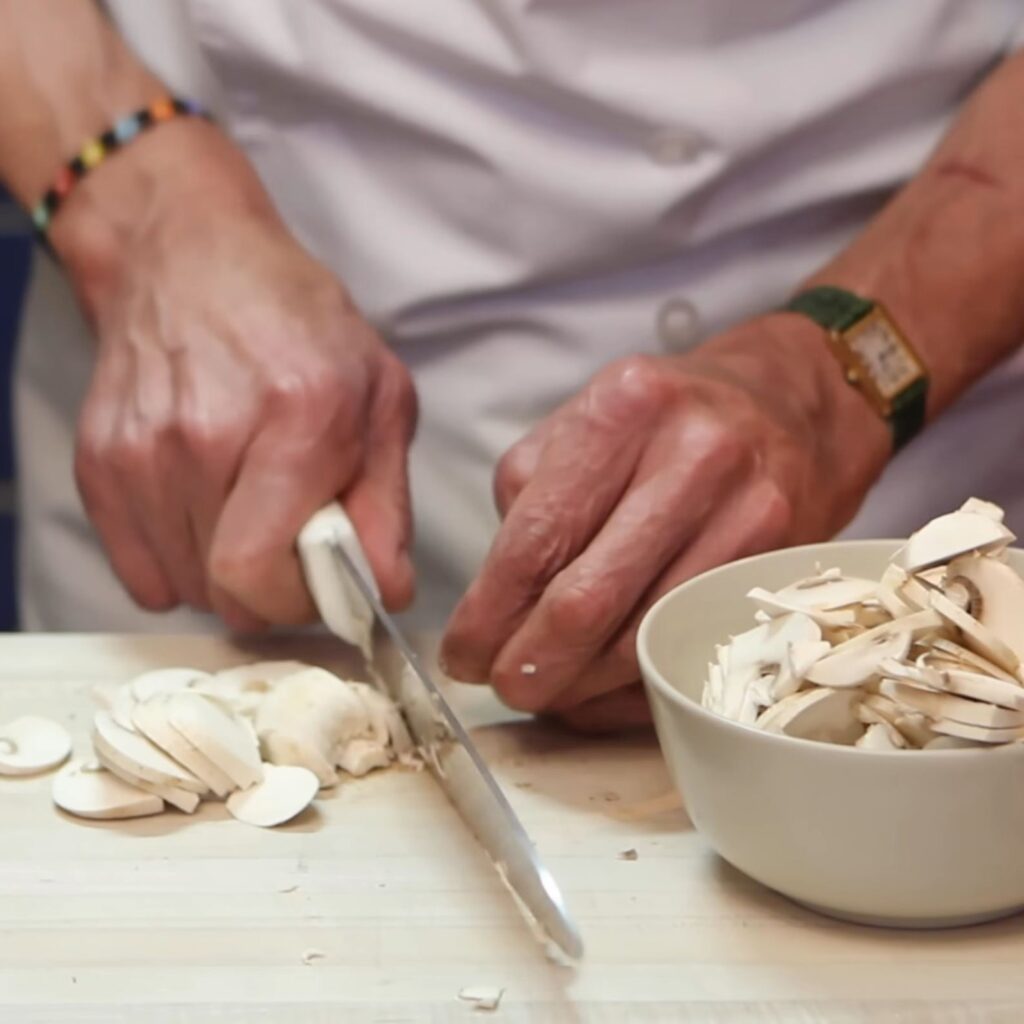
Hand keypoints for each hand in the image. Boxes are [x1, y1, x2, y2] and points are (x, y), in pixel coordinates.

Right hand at [59, 121, 416, 628]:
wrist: (190, 255)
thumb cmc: (297, 320)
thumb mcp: (380, 396)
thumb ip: (387, 504)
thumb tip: (387, 590)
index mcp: (294, 419)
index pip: (258, 573)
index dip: (299, 603)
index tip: (323, 586)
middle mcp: (204, 438)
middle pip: (224, 592)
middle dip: (273, 590)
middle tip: (294, 546)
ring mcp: (140, 451)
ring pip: (184, 587)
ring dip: (226, 574)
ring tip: (251, 513)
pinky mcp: (99, 462)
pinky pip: (140, 572)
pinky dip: (180, 564)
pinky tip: (208, 514)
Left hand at [441, 315, 889, 722]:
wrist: (787, 406)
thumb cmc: (665, 421)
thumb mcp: (584, 424)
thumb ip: (528, 498)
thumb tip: (495, 606)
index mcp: (623, 409)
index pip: (536, 537)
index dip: (488, 612)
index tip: (461, 652)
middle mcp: (692, 454)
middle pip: (588, 598)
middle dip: (530, 663)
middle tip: (501, 685)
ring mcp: (747, 508)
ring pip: (642, 634)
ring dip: (582, 684)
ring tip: (548, 689)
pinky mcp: (778, 558)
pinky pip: (692, 644)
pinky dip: (637, 682)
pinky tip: (605, 686)